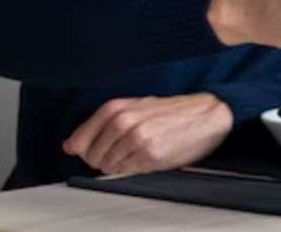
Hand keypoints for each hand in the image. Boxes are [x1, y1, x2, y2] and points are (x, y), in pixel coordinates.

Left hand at [62, 93, 232, 175]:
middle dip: (104, 159)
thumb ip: (103, 123)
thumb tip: (71, 145)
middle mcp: (123, 122)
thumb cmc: (174, 111)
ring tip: (139, 153)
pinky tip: (147, 158)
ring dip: (120, 165)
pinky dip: (133, 170)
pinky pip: (125, 173)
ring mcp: (136, 139)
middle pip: (92, 156)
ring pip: (107, 167)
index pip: (79, 140)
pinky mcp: (150, 156)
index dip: (86, 150)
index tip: (98, 150)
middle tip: (126, 151)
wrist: (209, 113)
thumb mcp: (136, 106)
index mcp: (116, 108)